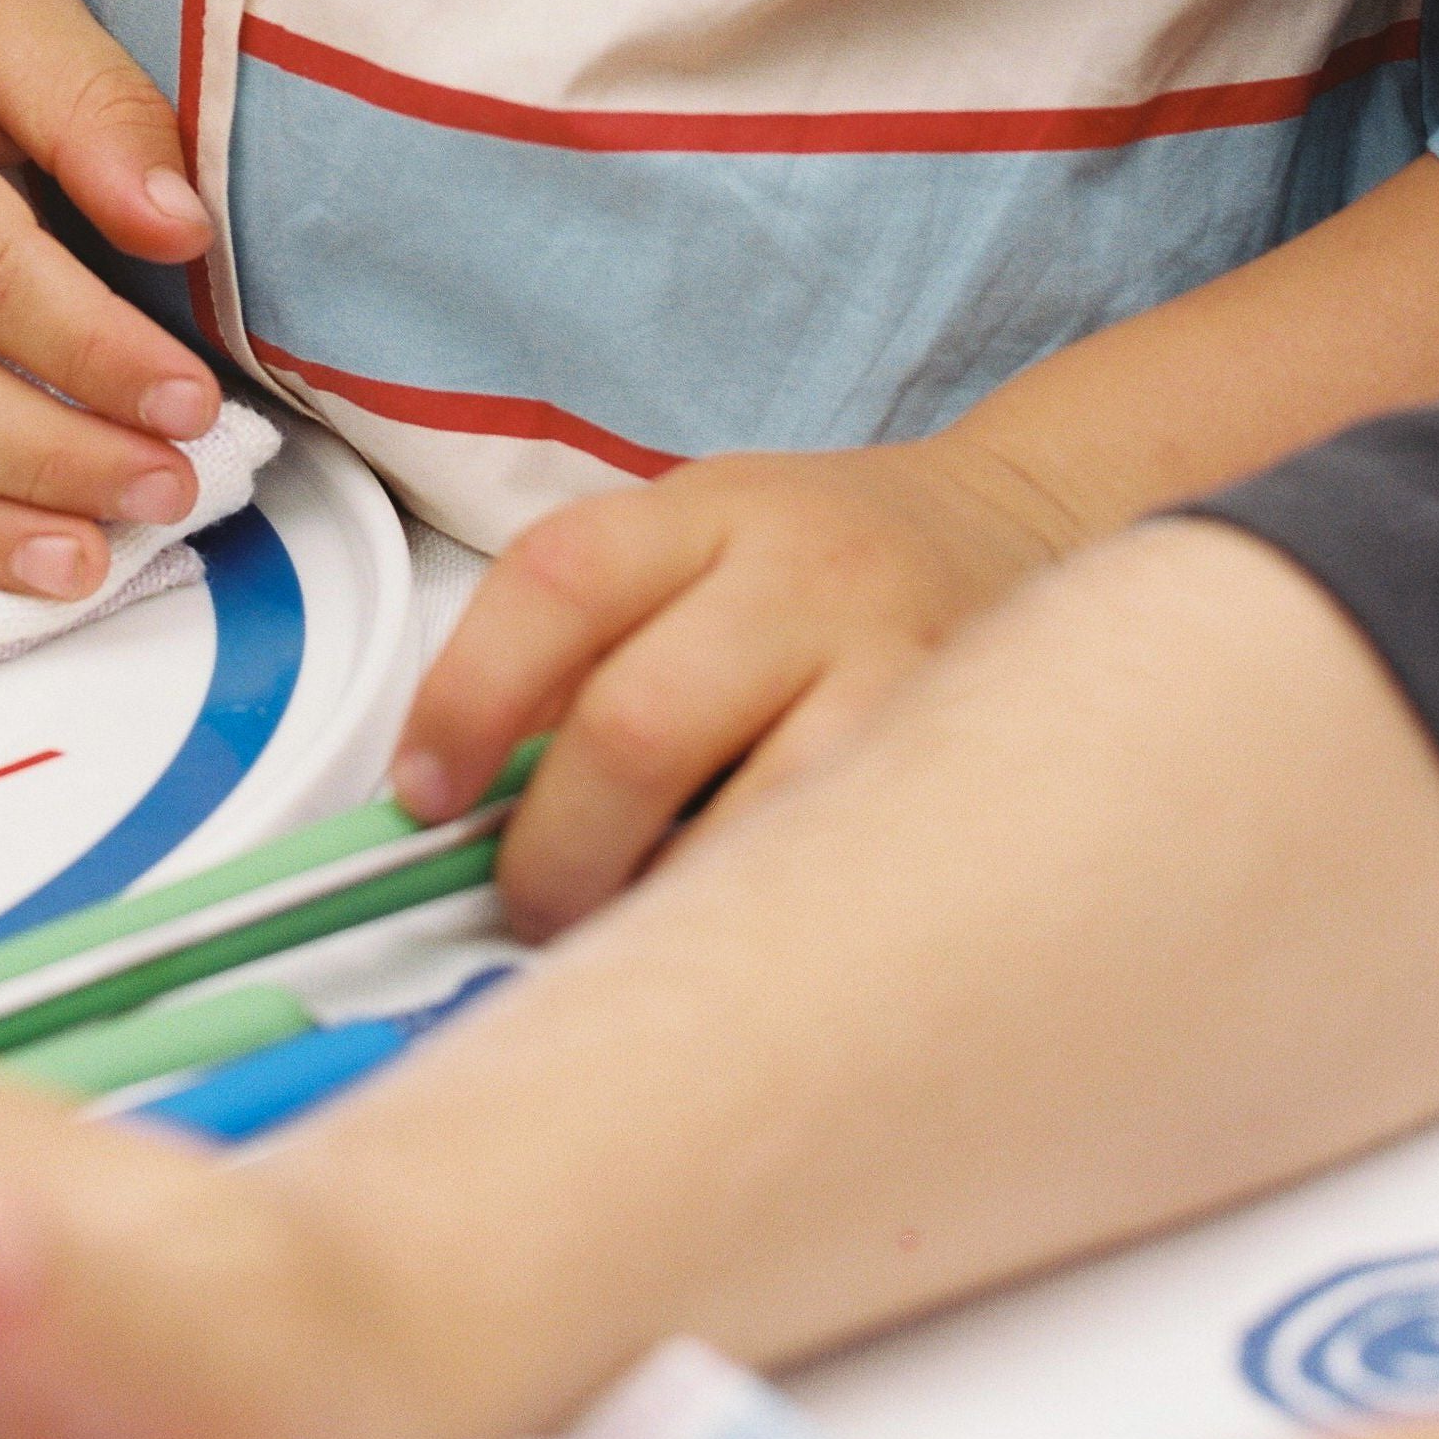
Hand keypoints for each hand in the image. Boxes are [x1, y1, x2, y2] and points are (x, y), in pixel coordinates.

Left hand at [398, 438, 1063, 932]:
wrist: (1014, 521)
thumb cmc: (823, 559)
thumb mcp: (699, 540)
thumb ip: (595, 641)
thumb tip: (465, 800)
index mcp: (707, 507)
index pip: (556, 581)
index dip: (467, 696)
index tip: (424, 795)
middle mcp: (801, 572)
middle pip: (637, 723)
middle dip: (556, 846)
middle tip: (530, 901)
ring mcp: (894, 662)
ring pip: (750, 816)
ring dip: (663, 900)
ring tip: (632, 931)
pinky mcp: (960, 752)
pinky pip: (844, 859)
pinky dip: (768, 910)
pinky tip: (739, 932)